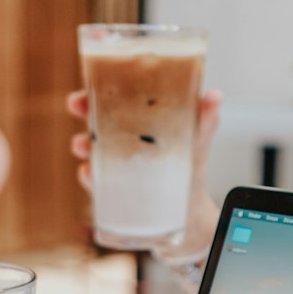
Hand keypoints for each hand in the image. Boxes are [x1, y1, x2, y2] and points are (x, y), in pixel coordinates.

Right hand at [68, 87, 222, 259]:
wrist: (187, 217)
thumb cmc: (189, 173)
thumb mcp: (197, 146)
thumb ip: (204, 123)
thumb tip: (215, 96)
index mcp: (143, 122)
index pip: (120, 97)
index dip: (105, 84)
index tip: (94, 76)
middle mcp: (124, 140)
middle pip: (96, 117)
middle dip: (83, 108)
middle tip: (77, 105)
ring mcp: (115, 165)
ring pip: (90, 148)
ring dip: (82, 144)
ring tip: (83, 145)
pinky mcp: (111, 190)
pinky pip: (95, 181)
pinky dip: (90, 177)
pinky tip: (90, 173)